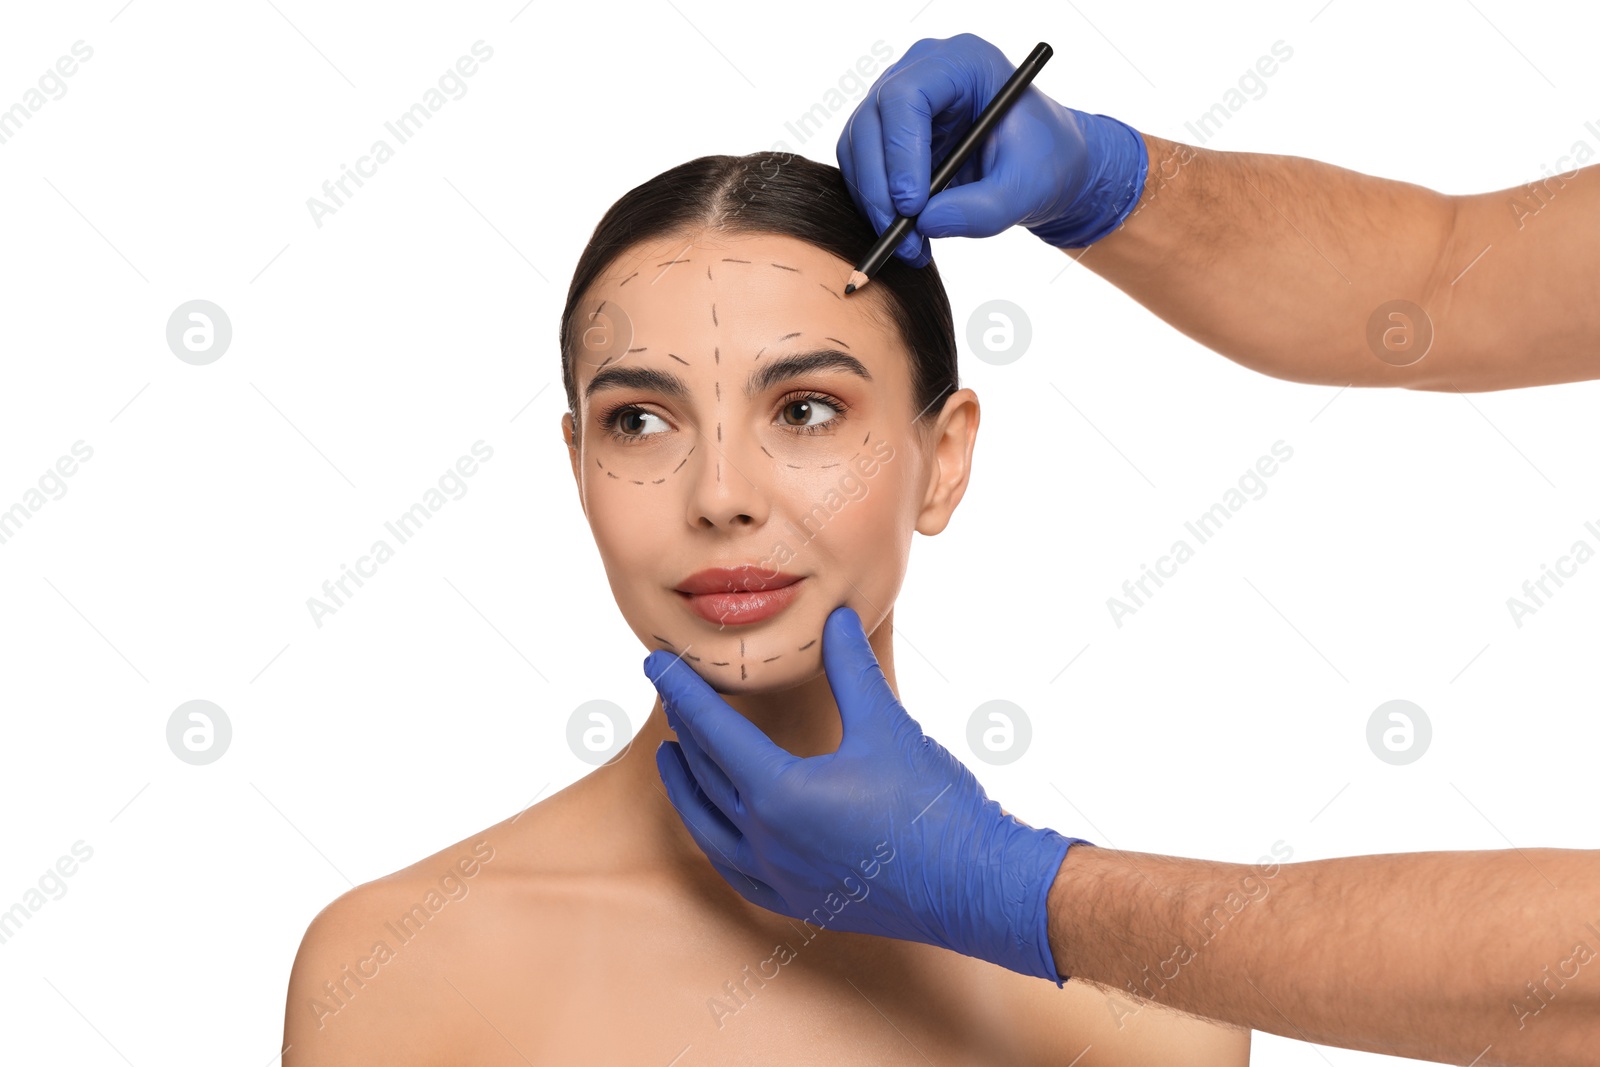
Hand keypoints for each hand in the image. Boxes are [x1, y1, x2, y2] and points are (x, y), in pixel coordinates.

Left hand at [642, 605, 1091, 985]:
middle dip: (684, 729)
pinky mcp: (801, 903)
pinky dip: (717, 841)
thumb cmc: (934, 806)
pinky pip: (737, 872)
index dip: (681, 689)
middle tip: (670, 694)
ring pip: (709, 829)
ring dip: (688, 788)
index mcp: (780, 793)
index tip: (653, 661)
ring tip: (674, 757)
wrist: (978, 886)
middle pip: (705, 775)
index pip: (712, 729)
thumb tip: (836, 617)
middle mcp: (767, 841)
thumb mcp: (886, 724)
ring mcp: (780, 879)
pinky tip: (719, 828)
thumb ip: (850, 668)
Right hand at [836, 33, 1149, 265]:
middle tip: (901, 238)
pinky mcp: (886, 132)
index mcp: (962, 61)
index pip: (907, 96)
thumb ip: (982, 209)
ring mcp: (898, 99)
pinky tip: (906, 234)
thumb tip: (925, 224)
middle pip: (872, 121)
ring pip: (858, 147)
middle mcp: (921, 70)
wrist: (1042, 166)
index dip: (900, 151)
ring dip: (874, 202)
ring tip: (910, 245)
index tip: (913, 206)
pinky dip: (875, 204)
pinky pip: (862, 166)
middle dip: (880, 187)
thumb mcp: (1026, 189)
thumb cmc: (1044, 162)